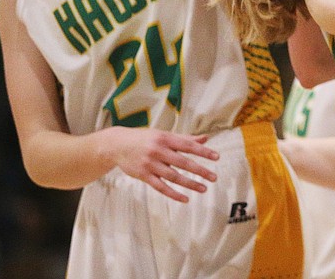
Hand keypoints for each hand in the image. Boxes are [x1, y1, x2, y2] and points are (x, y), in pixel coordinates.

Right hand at [100, 126, 218, 202]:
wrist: (117, 145)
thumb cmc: (145, 138)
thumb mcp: (164, 134)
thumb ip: (185, 138)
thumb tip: (205, 139)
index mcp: (165, 139)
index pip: (188, 146)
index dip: (203, 152)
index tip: (217, 157)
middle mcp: (158, 151)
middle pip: (183, 163)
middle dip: (200, 171)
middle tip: (214, 177)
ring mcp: (150, 164)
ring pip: (173, 177)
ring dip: (189, 184)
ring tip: (203, 189)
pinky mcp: (143, 176)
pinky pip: (160, 187)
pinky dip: (173, 194)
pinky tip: (185, 198)